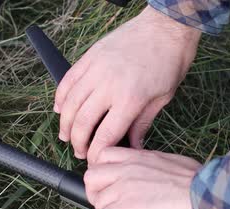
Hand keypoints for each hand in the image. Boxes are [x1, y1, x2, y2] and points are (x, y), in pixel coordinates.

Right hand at [54, 5, 201, 162]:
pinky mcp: (90, 56)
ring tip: (66, 136)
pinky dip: (60, 97)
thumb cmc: (170, 62)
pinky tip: (60, 109)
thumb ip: (142, 123)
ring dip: (64, 123)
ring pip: (70, 103)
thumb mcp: (162, 98)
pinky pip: (68, 80)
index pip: (105, 136)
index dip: (96, 153)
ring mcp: (96, 69)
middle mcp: (109, 85)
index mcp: (130, 100)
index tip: (95, 161)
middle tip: (79, 152)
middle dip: (77, 142)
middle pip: (82, 122)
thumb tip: (133, 146)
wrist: (166, 27)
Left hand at [84, 147, 202, 208]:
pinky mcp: (125, 208)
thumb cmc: (201, 183)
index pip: (104, 156)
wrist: (207, 196)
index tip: (109, 186)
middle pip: (91, 177)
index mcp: (139, 157)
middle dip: (96, 195)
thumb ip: (156, 168)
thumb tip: (159, 178)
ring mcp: (123, 187)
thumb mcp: (175, 164)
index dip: (102, 172)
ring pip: (97, 202)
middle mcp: (127, 168)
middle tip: (111, 208)